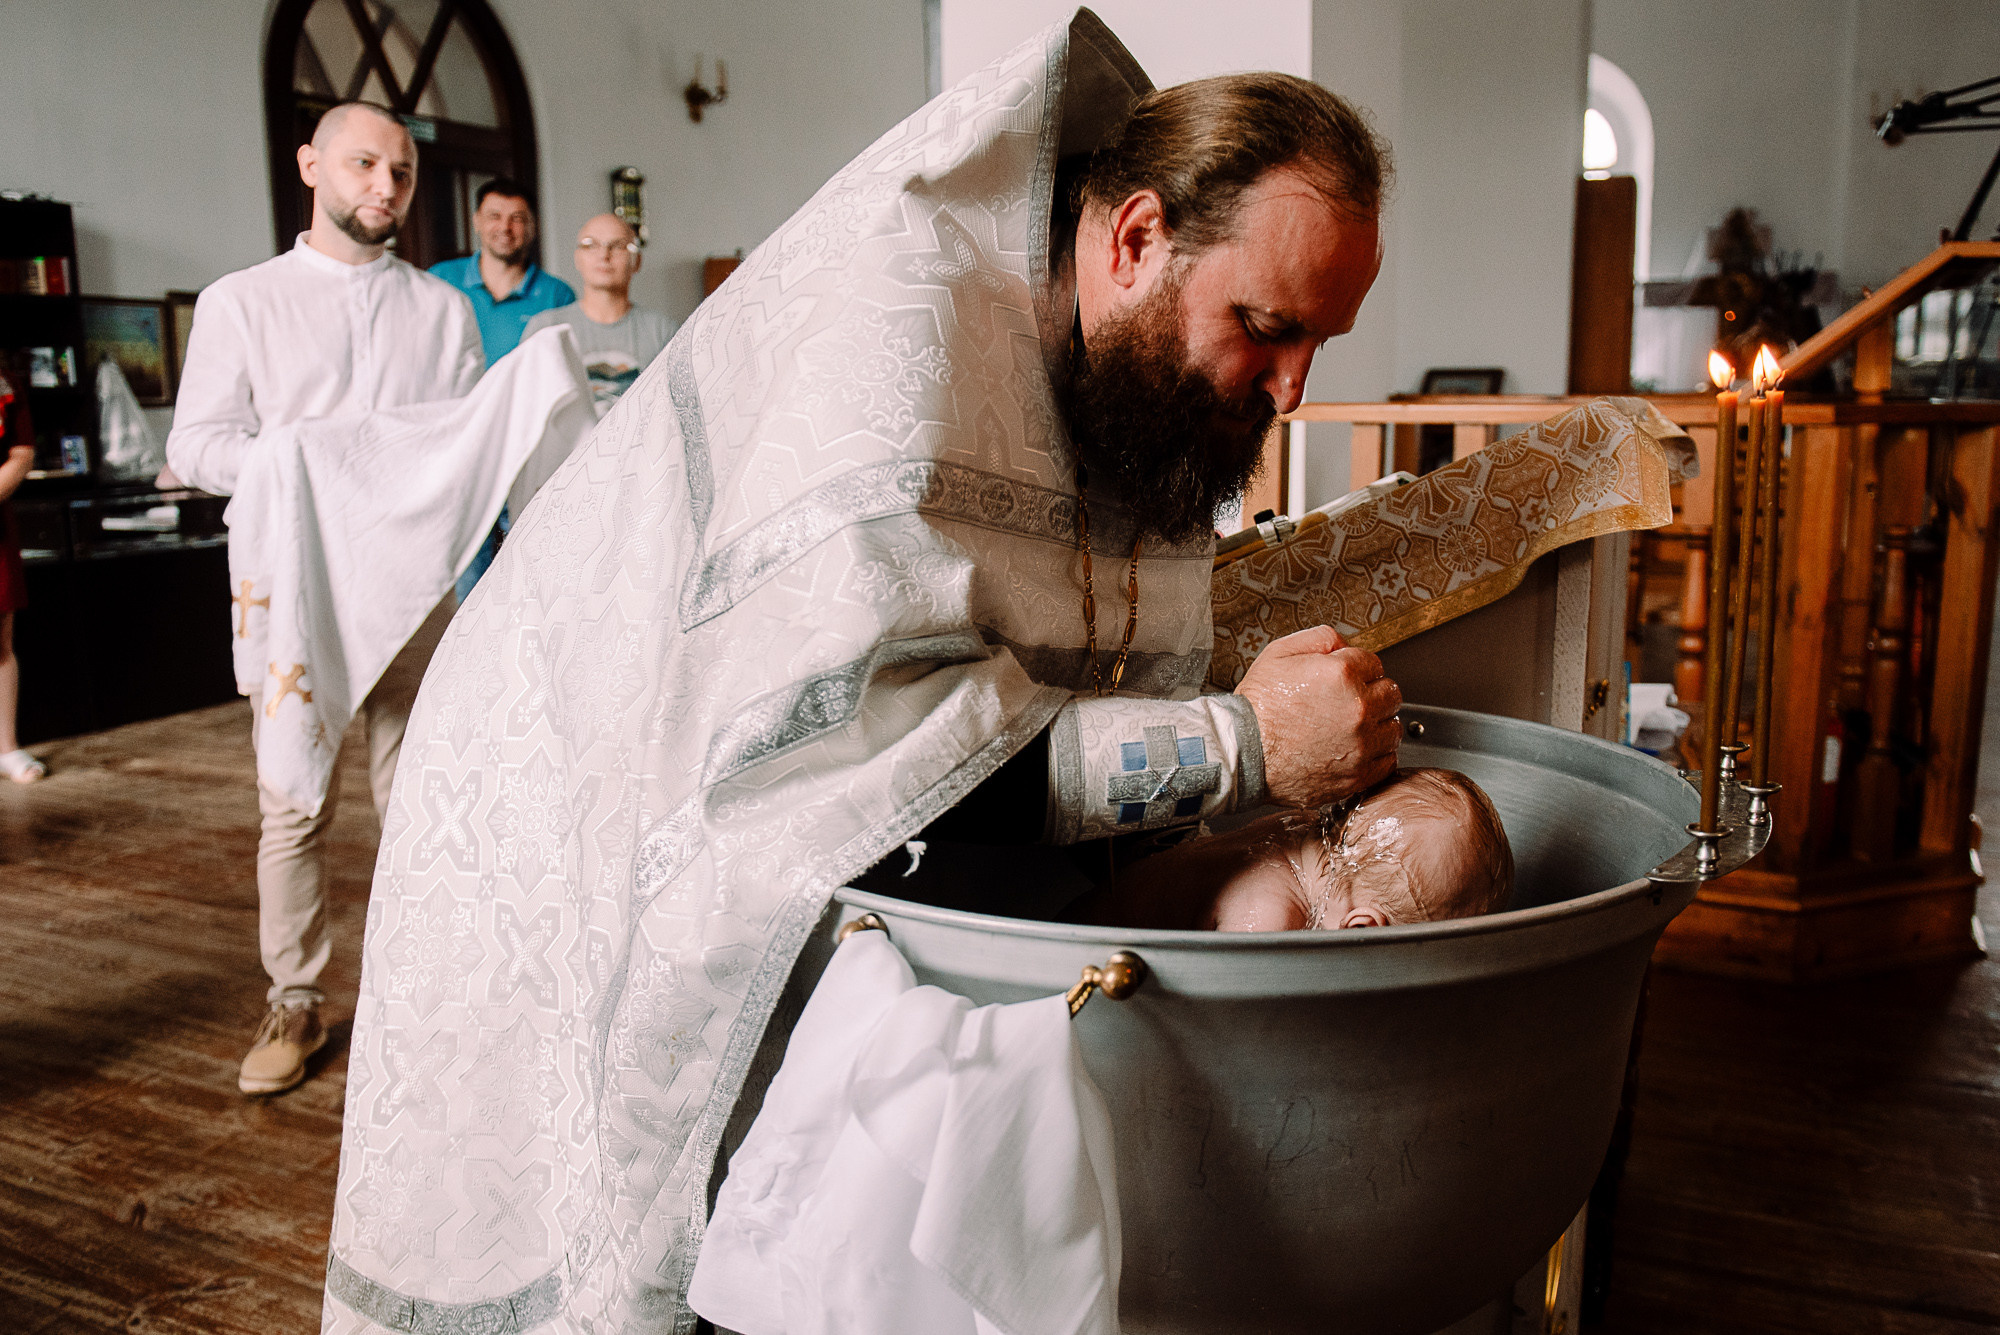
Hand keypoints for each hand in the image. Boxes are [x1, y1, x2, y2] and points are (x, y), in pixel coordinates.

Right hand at [1234, 625, 1401, 806]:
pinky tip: (1356, 748)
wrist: (1241, 753)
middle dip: (1373, 693)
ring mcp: (1361, 745)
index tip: (1347, 679)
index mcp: (1343, 675)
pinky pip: (1387, 761)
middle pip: (1390, 694)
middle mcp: (1358, 709)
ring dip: (1378, 725)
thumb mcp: (1279, 653)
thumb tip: (1345, 645)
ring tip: (1352, 726)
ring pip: (1392, 728)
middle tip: (1349, 701)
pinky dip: (1376, 754)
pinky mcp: (1357, 775)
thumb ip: (1320, 639)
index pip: (1374, 663)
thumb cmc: (1256, 707)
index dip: (1358, 669)